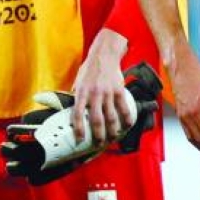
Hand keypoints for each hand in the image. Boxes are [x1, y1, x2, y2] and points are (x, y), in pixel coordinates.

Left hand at [72, 28, 131, 143]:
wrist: (104, 55)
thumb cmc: (89, 69)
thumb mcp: (78, 82)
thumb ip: (77, 96)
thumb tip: (73, 111)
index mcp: (81, 92)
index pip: (77, 114)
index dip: (78, 129)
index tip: (80, 139)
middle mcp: (94, 94)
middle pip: (96, 120)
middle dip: (98, 135)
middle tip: (99, 144)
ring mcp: (108, 93)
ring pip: (111, 117)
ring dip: (112, 131)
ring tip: (112, 139)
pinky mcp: (119, 91)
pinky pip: (123, 108)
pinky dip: (126, 119)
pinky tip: (126, 127)